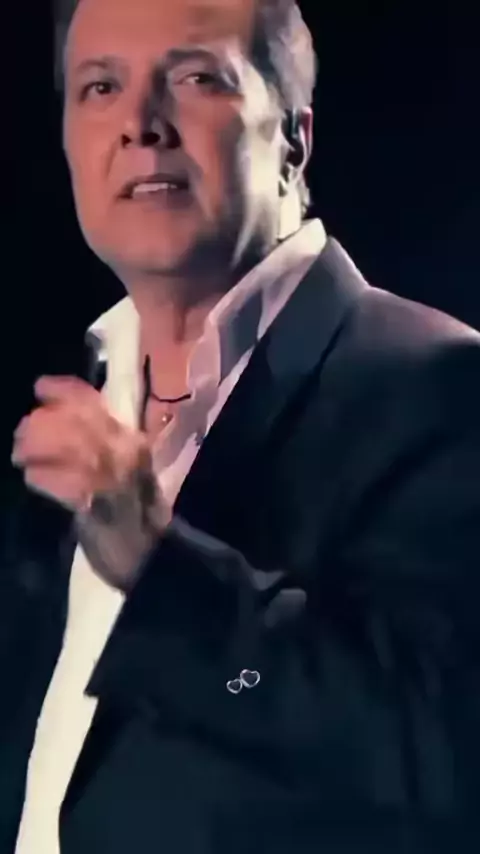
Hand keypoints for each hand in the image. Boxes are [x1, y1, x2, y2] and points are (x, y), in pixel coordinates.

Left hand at [11, 376, 170, 590]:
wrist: (152, 556)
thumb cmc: (138, 513)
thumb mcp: (129, 467)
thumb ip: (107, 442)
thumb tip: (68, 416)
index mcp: (133, 440)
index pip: (97, 402)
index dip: (64, 390)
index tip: (41, 386)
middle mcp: (124, 453)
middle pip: (76, 422)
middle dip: (43, 422)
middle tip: (22, 432)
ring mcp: (112, 478)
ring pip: (67, 448)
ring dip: (36, 448)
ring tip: (21, 455)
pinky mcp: (96, 505)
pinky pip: (61, 483)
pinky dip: (42, 477)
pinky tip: (32, 477)